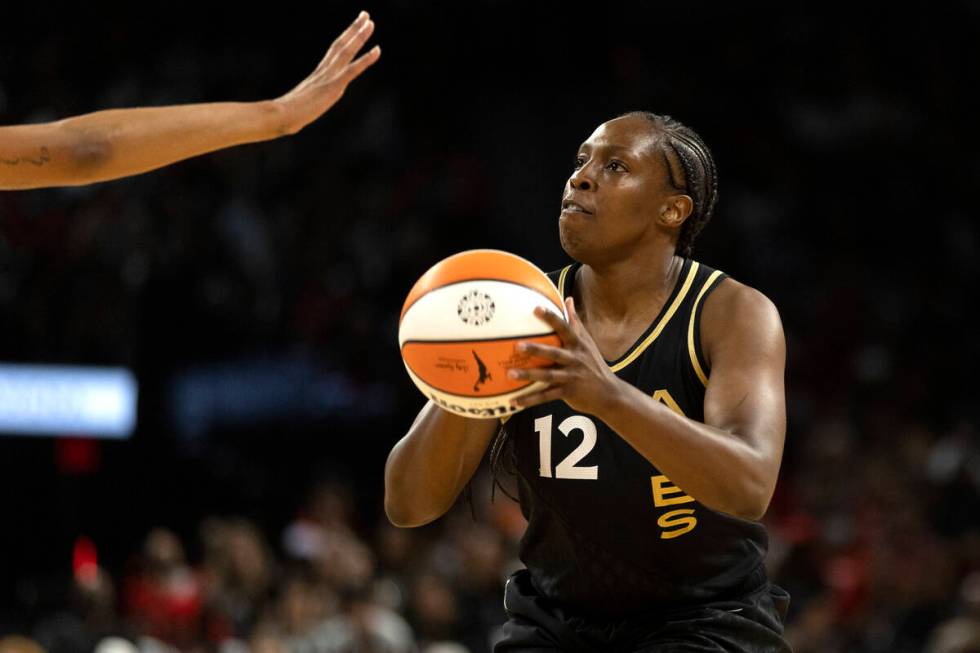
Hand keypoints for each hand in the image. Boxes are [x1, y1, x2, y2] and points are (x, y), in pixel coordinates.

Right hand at [273, 11, 380, 134]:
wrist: (282, 115)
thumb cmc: (288, 114)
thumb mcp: (302, 105)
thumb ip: (306, 103)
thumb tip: (300, 113)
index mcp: (319, 73)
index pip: (334, 51)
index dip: (345, 38)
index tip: (354, 26)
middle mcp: (325, 70)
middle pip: (341, 44)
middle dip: (354, 29)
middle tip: (366, 15)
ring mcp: (330, 76)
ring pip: (347, 51)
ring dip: (360, 36)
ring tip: (370, 23)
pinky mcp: (334, 86)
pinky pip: (353, 69)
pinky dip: (366, 59)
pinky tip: (378, 50)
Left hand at [508, 297, 622, 415]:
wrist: (609, 393)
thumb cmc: (594, 364)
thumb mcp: (587, 342)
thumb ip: (575, 322)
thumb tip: (568, 299)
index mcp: (578, 345)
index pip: (564, 328)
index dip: (551, 318)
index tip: (535, 309)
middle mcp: (575, 359)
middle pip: (553, 353)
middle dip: (536, 349)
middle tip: (517, 346)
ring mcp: (571, 376)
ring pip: (547, 376)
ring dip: (528, 375)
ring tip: (510, 373)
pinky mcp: (568, 392)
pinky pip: (546, 396)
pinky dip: (530, 399)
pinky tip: (514, 401)